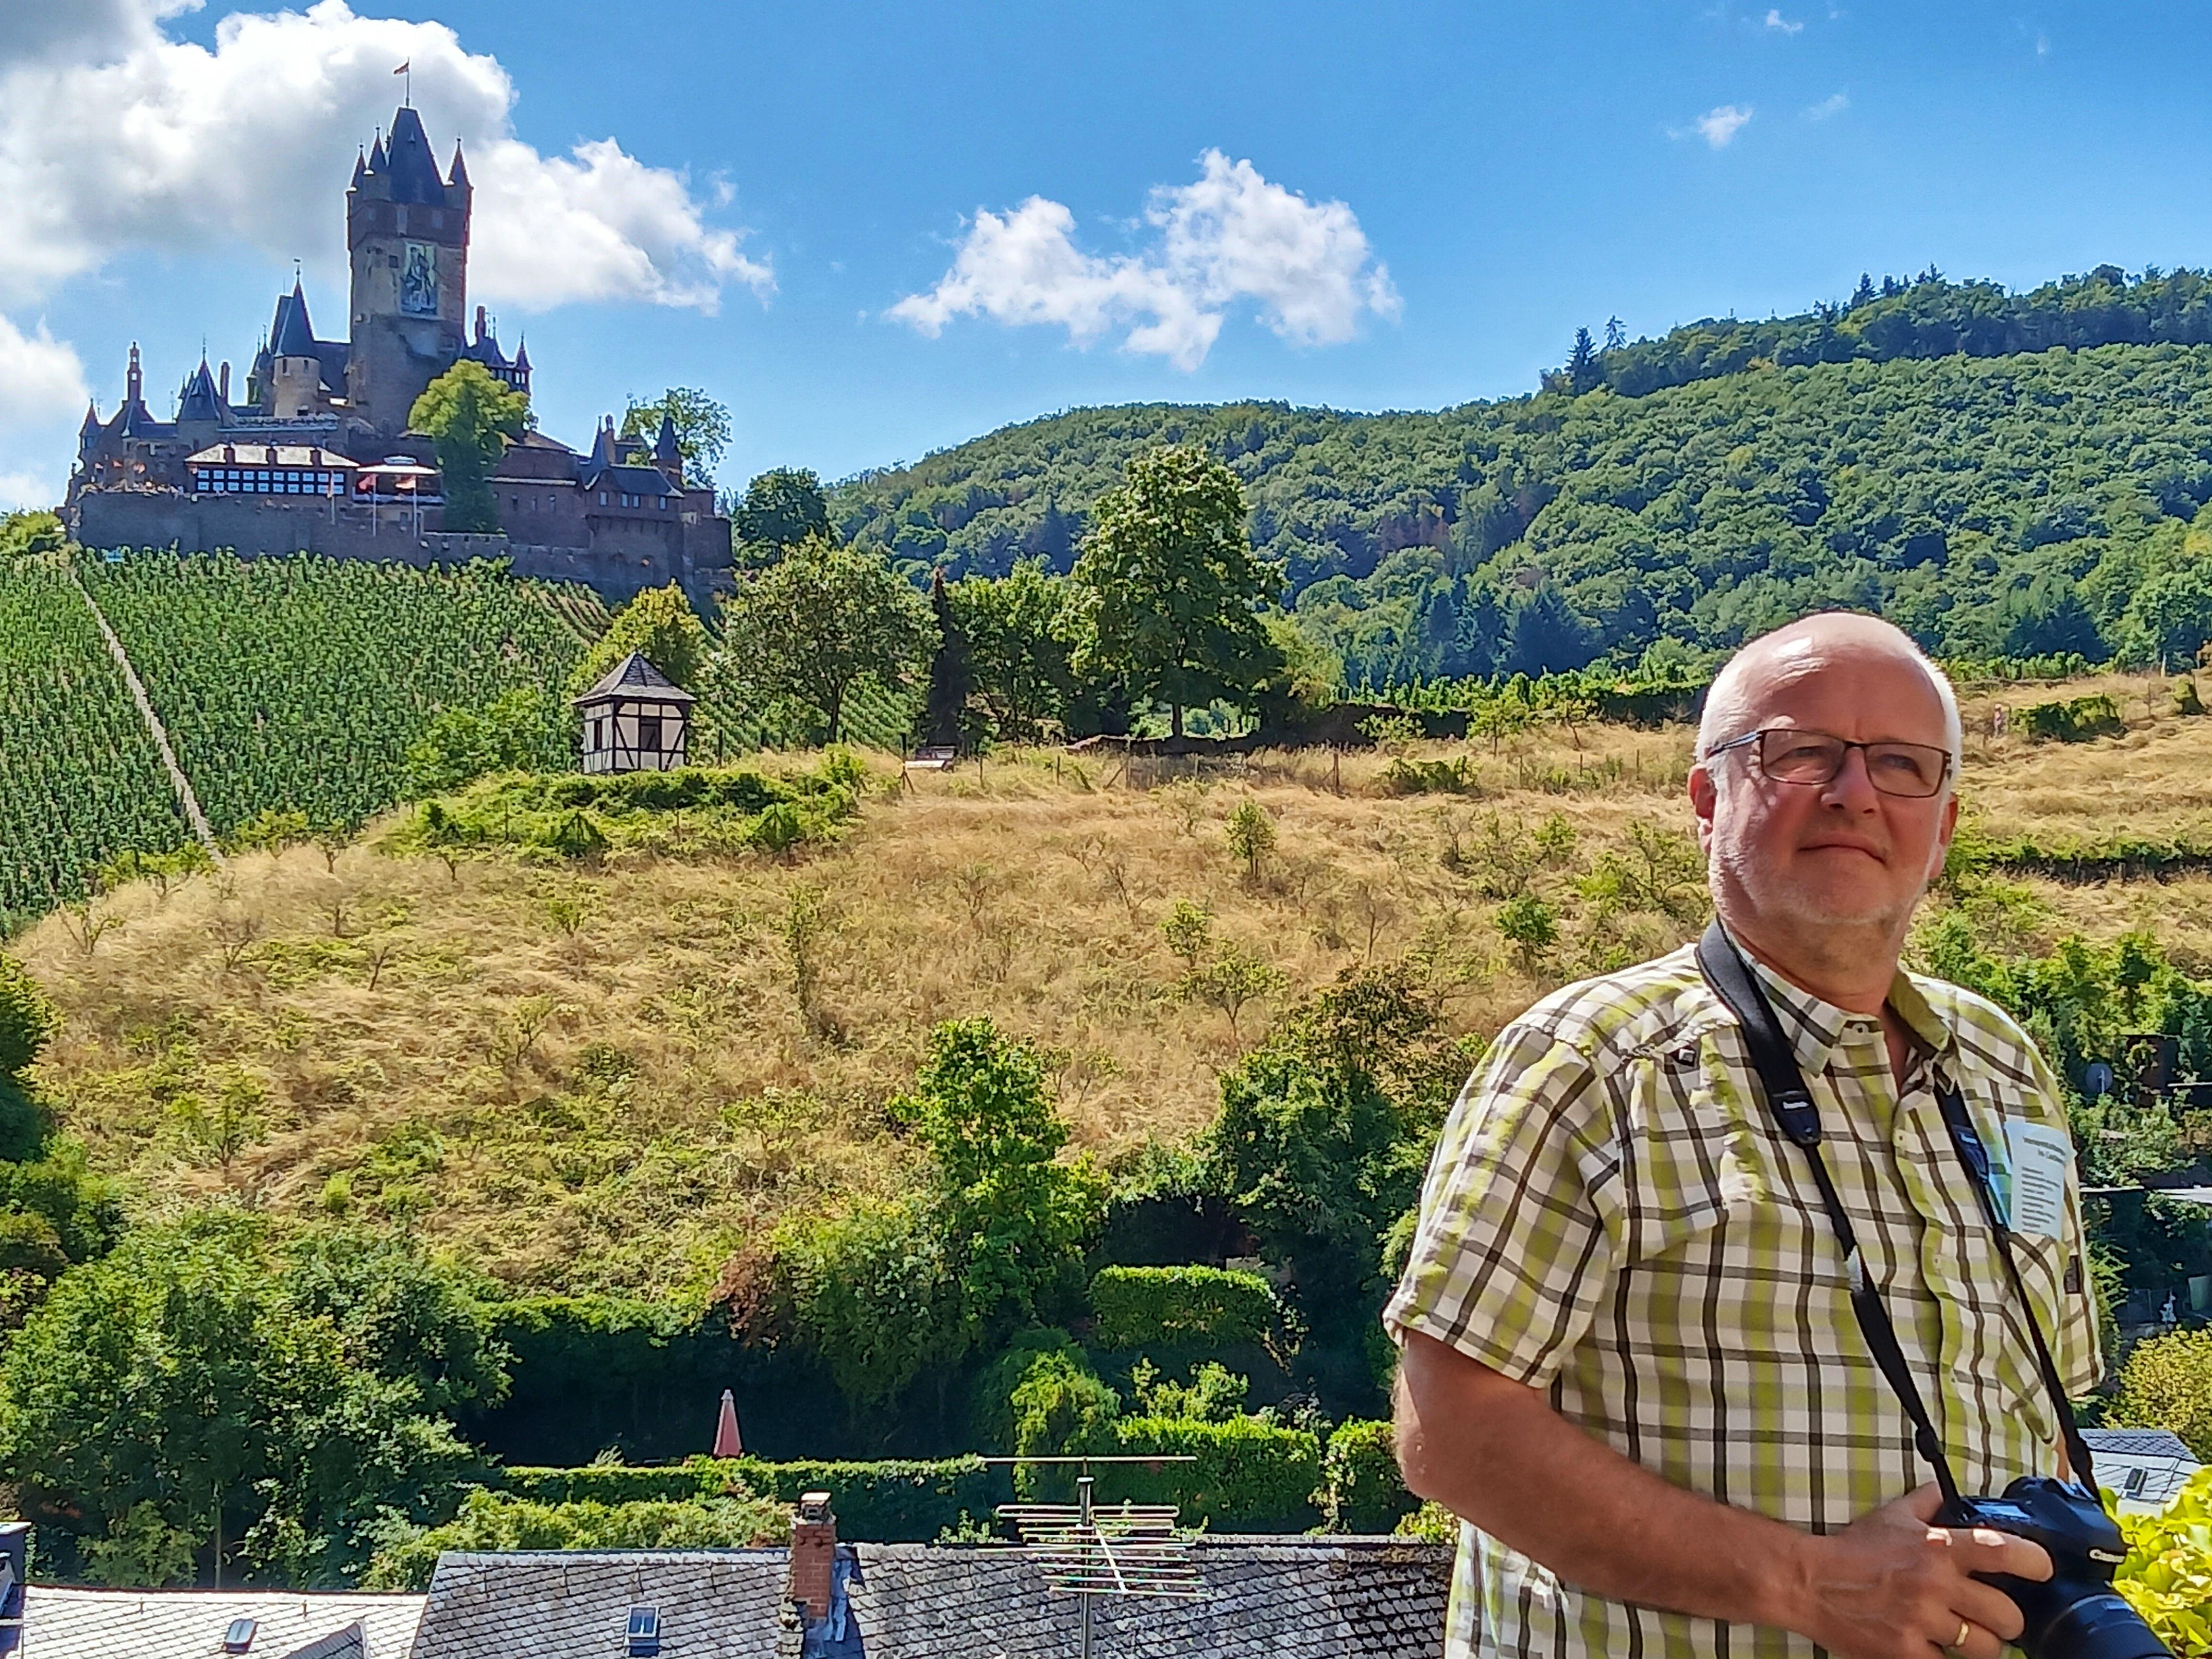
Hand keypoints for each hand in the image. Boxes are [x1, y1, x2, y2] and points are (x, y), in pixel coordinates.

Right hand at [1779, 1485, 2052, 1658]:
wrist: (1808, 1581)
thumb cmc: (1852, 1550)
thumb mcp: (1891, 1516)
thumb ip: (1927, 1502)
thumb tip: (1948, 1490)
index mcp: (1937, 1547)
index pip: (2005, 1551)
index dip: (2036, 1563)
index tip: (2042, 1571)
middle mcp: (1936, 1584)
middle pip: (2007, 1615)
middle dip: (2006, 1620)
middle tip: (1994, 1617)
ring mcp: (1923, 1622)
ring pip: (1986, 1648)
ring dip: (1980, 1645)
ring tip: (1966, 1638)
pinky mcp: (1908, 1653)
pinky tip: (1935, 1648)